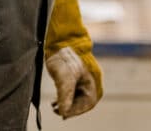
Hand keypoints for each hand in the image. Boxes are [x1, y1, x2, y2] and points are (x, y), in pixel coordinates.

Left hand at [44, 0, 102, 117]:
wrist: (63, 36)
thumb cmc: (66, 55)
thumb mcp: (64, 77)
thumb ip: (64, 95)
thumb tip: (63, 111)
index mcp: (95, 84)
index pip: (86, 105)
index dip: (73, 111)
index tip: (61, 113)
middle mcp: (94, 83)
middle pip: (82, 102)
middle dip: (69, 107)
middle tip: (56, 109)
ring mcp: (86, 78)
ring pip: (77, 97)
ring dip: (67, 101)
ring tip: (54, 104)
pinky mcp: (78, 75)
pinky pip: (74, 90)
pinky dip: (66, 95)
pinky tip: (56, 97)